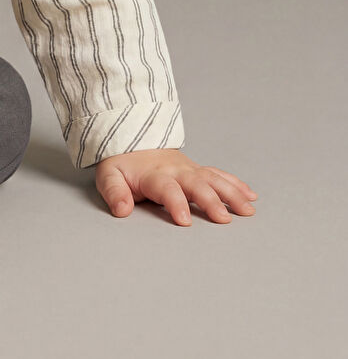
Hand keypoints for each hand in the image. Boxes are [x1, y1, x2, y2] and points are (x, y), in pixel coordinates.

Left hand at [95, 148, 256, 225]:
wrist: (131, 138)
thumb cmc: (122, 163)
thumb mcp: (109, 176)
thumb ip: (114, 192)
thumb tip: (122, 210)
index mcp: (154, 175)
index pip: (167, 189)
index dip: (176, 204)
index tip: (185, 220)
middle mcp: (176, 171)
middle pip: (196, 184)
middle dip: (210, 201)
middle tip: (223, 219)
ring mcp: (189, 169)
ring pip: (213, 179)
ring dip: (231, 194)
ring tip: (247, 210)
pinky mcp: (197, 170)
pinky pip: (219, 175)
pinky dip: (235, 184)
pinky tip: (250, 195)